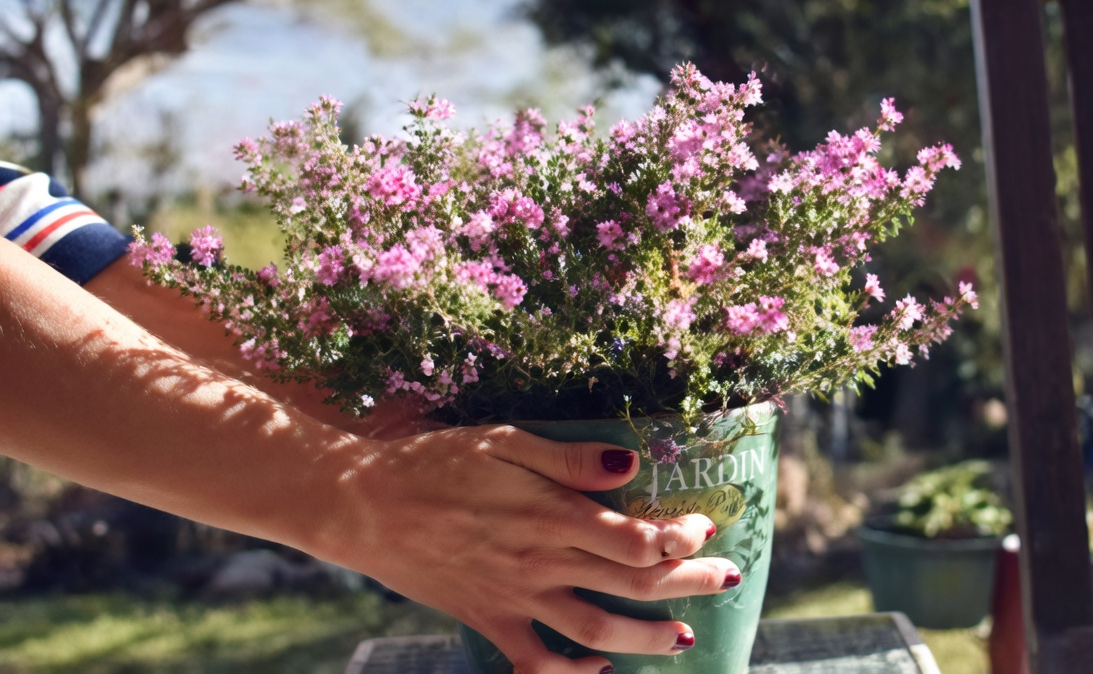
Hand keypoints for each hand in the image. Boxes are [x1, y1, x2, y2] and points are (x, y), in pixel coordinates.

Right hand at [316, 425, 739, 673]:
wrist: (363, 505)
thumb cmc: (435, 463)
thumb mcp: (504, 442)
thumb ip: (570, 459)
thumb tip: (631, 463)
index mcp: (550, 515)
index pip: (635, 538)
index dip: (680, 536)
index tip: (706, 525)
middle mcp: (540, 562)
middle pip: (631, 583)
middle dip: (688, 583)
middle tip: (729, 579)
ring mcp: (514, 597)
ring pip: (596, 629)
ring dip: (646, 637)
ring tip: (684, 640)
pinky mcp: (487, 619)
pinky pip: (534, 661)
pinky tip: (598, 669)